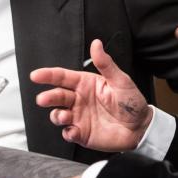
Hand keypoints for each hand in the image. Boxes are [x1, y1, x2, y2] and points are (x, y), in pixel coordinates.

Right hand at [30, 39, 151, 151]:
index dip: (48, 75)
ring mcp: (79, 117)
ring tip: (64, 116)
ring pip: (58, 115)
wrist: (141, 128)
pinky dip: (67, 132)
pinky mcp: (82, 133)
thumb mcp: (120, 80)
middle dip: (48, 97)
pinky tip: (73, 131)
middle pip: (57, 96)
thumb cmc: (132, 102)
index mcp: (85, 84)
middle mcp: (79, 100)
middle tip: (43, 99)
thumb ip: (105, 64)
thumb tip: (96, 44)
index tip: (36, 75)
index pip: (62, 77)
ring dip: (56, 115)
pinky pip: (68, 133)